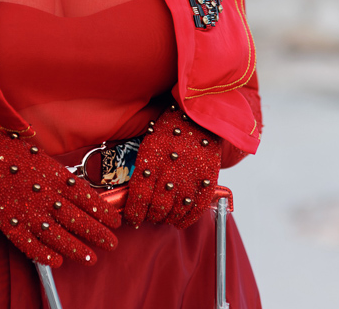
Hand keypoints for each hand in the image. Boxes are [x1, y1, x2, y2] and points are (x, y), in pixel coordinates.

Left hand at [123, 103, 220, 228]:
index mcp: (151, 162)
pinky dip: (185, 220)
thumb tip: (136, 195)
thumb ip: (144, 169)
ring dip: (166, 219)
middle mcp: (169, 174)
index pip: (139, 198)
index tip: (132, 219)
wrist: (200, 118)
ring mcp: (189, 181)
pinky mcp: (206, 184)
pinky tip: (179, 220)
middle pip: (157, 209)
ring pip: (175, 214)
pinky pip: (194, 212)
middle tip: (149, 216)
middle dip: (150, 217)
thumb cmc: (171, 130)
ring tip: (163, 217)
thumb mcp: (150, 144)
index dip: (134, 214)